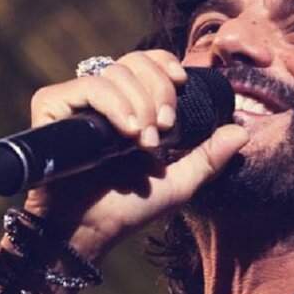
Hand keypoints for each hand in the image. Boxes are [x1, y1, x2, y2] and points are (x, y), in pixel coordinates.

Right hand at [21, 50, 247, 260]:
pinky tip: (127, 133)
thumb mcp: (179, 182)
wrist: (88, 232)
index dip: (164, 63)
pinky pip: (88, 86)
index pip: (145, 61)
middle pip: (134, 61)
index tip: (181, 82)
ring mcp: (74, 103)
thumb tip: (242, 130)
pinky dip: (113, 104)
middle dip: (158, 91)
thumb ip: (210, 156)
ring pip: (114, 73)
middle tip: (164, 128)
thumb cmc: (127, 209)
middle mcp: (100, 100)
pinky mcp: (51, 107)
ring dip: (139, 105)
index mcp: (127, 108)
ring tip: (144, 141)